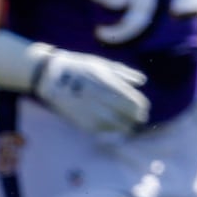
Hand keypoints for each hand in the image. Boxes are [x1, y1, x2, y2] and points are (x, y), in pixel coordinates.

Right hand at [34, 49, 148, 133]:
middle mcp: (105, 103)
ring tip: (125, 122)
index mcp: (111, 86)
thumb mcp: (104, 65)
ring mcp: (95, 116)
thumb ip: (125, 74)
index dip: (143, 107)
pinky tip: (110, 122)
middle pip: (131, 118)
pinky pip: (107, 131)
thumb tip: (142, 81)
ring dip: (126, 125)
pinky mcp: (87, 126)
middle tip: (138, 118)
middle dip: (137, 118)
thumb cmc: (81, 68)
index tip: (143, 108)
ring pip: (120, 128)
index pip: (136, 103)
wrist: (53, 79)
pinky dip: (112, 128)